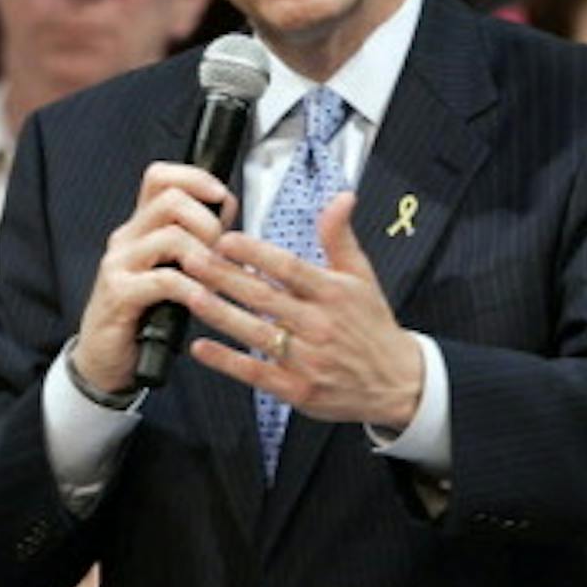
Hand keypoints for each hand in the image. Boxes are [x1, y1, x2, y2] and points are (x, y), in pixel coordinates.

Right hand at [71, 162, 238, 394]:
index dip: (195, 178)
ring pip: (171, 236)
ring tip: (217, 280)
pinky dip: (192, 289)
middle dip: (209, 222)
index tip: (220, 197)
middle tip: (221, 252)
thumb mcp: (171, 270)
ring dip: (206, 256)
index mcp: (140, 228)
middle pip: (171, 199)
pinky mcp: (118, 294)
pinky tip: (202, 302)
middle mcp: (126, 239)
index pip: (160, 178)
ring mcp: (119, 264)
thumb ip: (192, 242)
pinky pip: (165, 280)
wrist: (104, 359)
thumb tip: (227, 213)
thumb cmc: (144, 315)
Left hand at [178, 192, 425, 428]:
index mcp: (335, 295)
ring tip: (189, 294)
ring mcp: (308, 360)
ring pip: (256, 333)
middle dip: (224, 277)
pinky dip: (227, 361)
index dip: (256, 253)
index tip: (226, 240)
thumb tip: (340, 197)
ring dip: (219, 314)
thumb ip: (340, 238)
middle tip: (191, 259)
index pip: (290, 269)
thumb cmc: (372, 326)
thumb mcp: (362, 277)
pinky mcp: (297, 389)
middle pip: (264, 298)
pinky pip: (256, 373)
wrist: (398, 383)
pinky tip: (200, 347)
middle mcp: (320, 326)